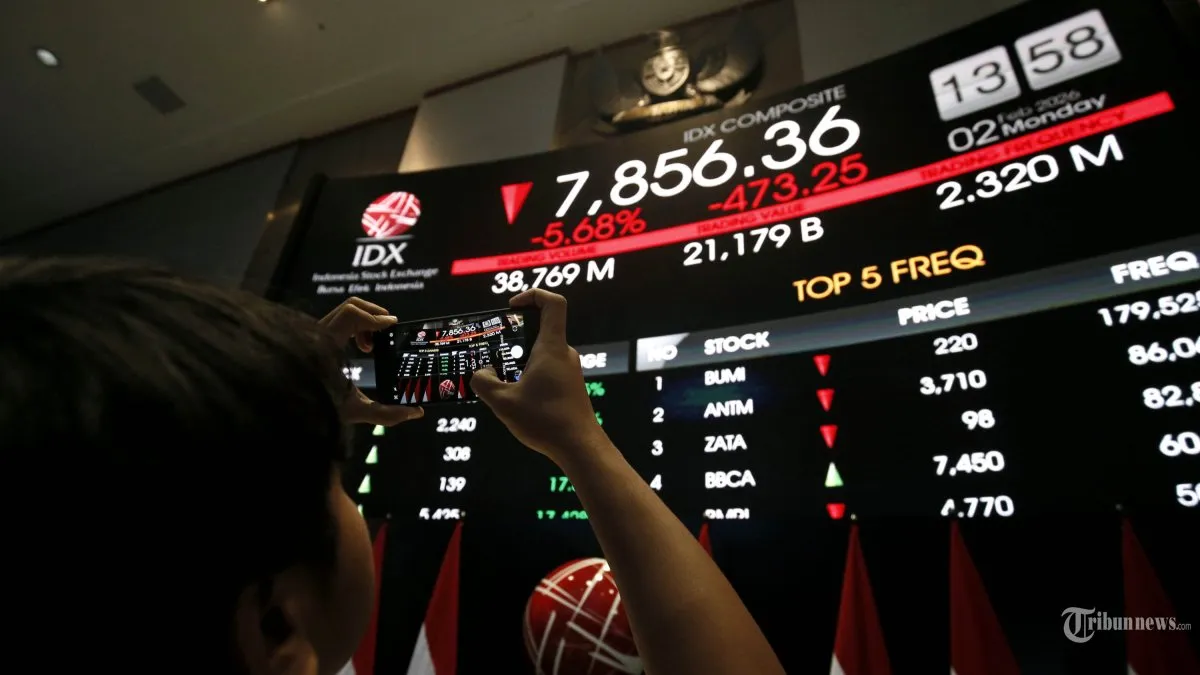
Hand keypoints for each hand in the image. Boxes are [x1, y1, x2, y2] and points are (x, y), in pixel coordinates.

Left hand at [320, 297, 423, 425]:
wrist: (288, 410)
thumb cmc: (317, 410)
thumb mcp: (355, 411)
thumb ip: (386, 413)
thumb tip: (416, 413)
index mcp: (326, 347)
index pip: (351, 315)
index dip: (374, 317)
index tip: (392, 327)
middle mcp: (317, 334)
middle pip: (350, 306)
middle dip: (374, 314)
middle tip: (387, 332)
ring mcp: (314, 334)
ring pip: (345, 311)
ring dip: (366, 322)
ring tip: (372, 346)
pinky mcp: (315, 337)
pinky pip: (339, 320)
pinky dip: (356, 327)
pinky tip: (362, 349)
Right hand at [470, 290, 603, 461]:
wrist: (579, 446)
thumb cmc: (545, 420)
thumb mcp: (503, 402)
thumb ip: (484, 382)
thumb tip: (481, 373)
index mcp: (552, 347)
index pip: (553, 304)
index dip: (533, 295)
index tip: (512, 307)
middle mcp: (564, 354)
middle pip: (542, 329)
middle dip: (515, 336)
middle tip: (493, 349)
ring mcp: (569, 370)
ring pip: (542, 353)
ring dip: (520, 360)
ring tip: (499, 377)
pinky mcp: (570, 386)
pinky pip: (547, 369)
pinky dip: (529, 374)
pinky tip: (515, 396)